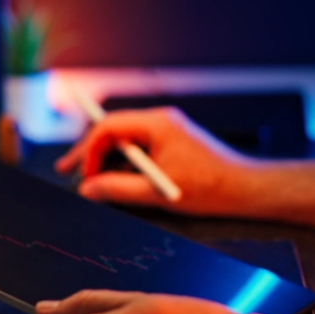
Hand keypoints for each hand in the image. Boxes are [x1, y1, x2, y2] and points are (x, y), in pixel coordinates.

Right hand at [55, 107, 250, 216]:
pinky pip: (138, 146)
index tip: (82, 175)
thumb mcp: (157, 192)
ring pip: (123, 139)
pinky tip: (113, 177)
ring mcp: (166, 130)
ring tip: (88, 178)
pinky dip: (122, 161)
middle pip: (112, 129)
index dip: (89, 151)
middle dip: (88, 151)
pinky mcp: (171, 142)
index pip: (108, 127)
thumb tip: (87, 189)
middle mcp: (160, 121)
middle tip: (66, 170)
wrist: (248, 189)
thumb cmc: (211, 188)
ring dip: (104, 158)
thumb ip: (118, 189)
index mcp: (157, 124)